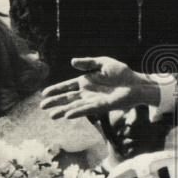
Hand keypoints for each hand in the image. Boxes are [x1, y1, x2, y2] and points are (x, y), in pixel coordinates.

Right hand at [40, 57, 159, 119]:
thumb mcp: (103, 63)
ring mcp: (93, 100)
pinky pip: (87, 109)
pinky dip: (77, 112)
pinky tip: (67, 115)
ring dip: (63, 110)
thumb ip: (88, 63)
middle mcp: (87, 92)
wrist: (136, 83)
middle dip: (55, 102)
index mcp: (86, 81)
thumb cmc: (121, 73)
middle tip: (42, 106)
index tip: (44, 93)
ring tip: (51, 115)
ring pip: (75, 106)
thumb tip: (72, 61)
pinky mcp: (101, 106)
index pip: (67, 86)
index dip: (56, 89)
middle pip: (67, 98)